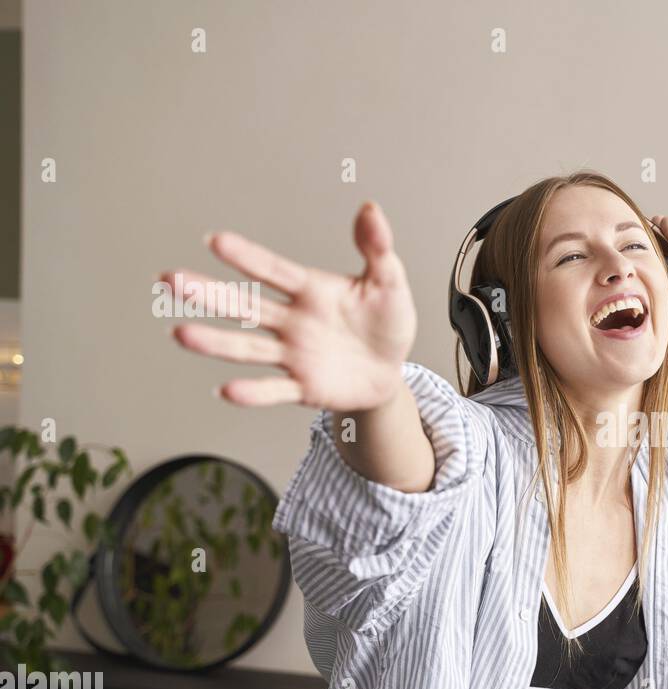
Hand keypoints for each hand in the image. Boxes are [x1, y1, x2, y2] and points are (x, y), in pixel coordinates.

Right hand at [163, 202, 417, 411]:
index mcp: (310, 291)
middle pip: (246, 306)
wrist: (390, 373)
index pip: (274, 271)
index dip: (247, 257)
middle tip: (169, 280)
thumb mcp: (389, 282)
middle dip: (208, 293)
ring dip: (215, 341)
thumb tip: (370, 209)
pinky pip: (274, 390)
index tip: (215, 241)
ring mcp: (293, 355)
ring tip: (180, 333)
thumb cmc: (386, 323)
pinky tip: (226, 390)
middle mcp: (292, 321)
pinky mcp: (302, 388)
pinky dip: (252, 392)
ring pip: (248, 347)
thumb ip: (377, 248)